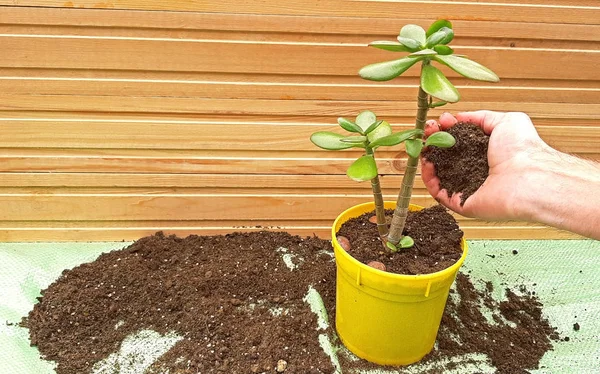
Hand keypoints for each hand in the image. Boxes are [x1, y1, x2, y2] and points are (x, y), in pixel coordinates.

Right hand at [421, 111, 550, 220]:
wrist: (529, 176)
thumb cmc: (523, 149)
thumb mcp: (505, 121)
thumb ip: (480, 118)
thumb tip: (457, 118)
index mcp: (487, 153)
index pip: (459, 142)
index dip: (446, 131)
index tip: (438, 122)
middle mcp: (477, 170)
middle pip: (447, 157)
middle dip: (434, 142)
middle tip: (427, 132)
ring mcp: (469, 188)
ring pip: (439, 175)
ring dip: (428, 160)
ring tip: (424, 147)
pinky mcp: (463, 204)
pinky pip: (439, 194)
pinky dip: (428, 180)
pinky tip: (427, 165)